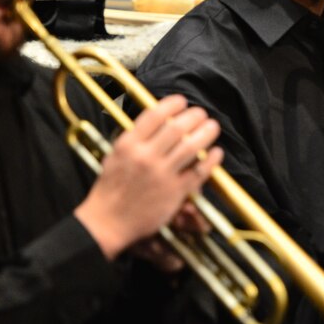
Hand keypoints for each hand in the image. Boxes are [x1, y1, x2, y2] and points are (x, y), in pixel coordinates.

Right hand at [75, 94, 223, 259]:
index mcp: (128, 145)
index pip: (154, 115)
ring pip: (191, 146)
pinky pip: (198, 171)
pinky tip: (216, 153)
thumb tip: (155, 122)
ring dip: (206, 133)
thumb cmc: (110, 189)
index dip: (172, 104)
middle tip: (201, 114)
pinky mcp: (174, 192)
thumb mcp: (115, 156)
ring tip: (213, 127)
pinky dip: (211, 160)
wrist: (107, 222)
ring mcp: (161, 174)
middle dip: (194, 116)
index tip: (182, 101)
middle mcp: (145, 156)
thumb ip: (134, 139)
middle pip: (177, 128)